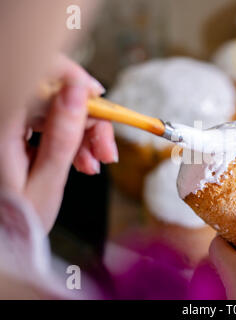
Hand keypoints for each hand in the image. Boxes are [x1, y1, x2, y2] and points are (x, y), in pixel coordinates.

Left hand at [0, 54, 117, 231]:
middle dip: (88, 120)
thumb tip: (77, 93)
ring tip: (96, 164)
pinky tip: (83, 160)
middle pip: (54, 96)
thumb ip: (62, 137)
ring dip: (85, 134)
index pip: (36, 78)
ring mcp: (12, 123)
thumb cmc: (20, 217)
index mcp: (3, 127)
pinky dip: (74, 139)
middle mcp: (6, 118)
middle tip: (107, 150)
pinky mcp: (20, 130)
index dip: (70, 78)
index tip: (98, 96)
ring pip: (58, 109)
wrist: (8, 235)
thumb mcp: (46, 182)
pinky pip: (54, 122)